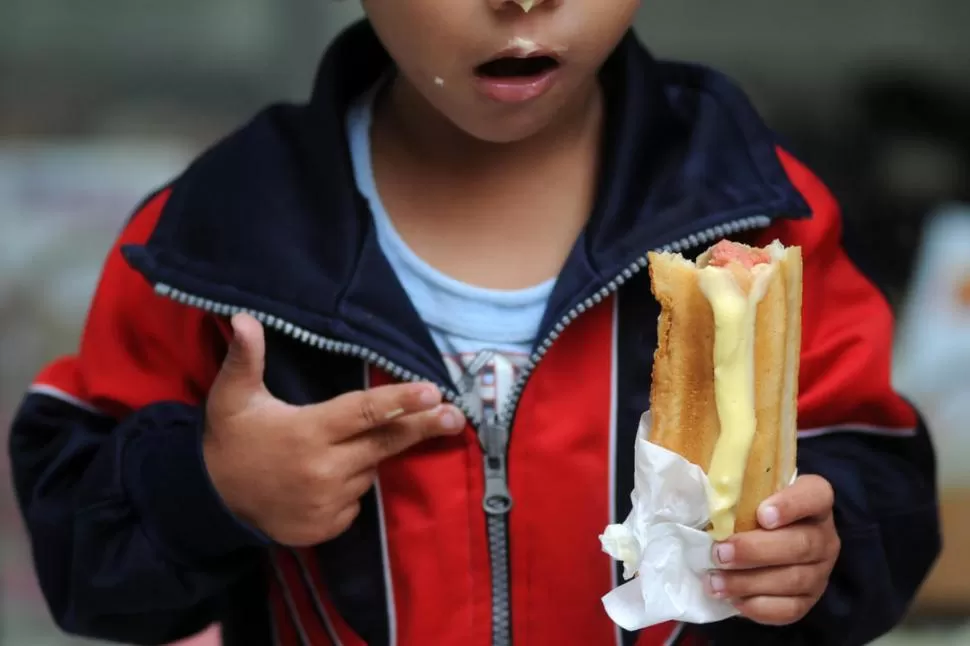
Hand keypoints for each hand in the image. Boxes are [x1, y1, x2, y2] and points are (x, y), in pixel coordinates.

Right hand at [203, 313, 465, 545]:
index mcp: (307, 432)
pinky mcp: (328, 527)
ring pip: (370, 471)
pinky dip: (352, 484)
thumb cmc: (231, 439)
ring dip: (367, 456)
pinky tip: (327, 476)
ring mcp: (328, 503)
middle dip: (421, 426)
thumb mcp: (232, 396)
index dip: (401, 400)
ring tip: (336, 448)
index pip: (364, 412)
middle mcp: (324, 470)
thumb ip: (244, 358)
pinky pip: (358, 500)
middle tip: (455, 415)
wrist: (212, 501)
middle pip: (384, 442)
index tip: (433, 392)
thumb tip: (243, 318)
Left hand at [706, 475, 840, 625]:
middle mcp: (824, 536)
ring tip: (715, 581)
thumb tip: (692, 483)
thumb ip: (732, 487)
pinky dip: (758, 607)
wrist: (769, 541)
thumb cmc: (753, 508)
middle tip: (719, 553)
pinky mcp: (809, 600)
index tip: (761, 515)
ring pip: (792, 580)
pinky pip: (789, 609)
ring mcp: (820, 571)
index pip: (815, 495)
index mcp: (814, 499)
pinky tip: (733, 599)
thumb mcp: (747, 490)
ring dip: (748, 582)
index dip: (790, 505)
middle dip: (755, 551)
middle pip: (801, 545)